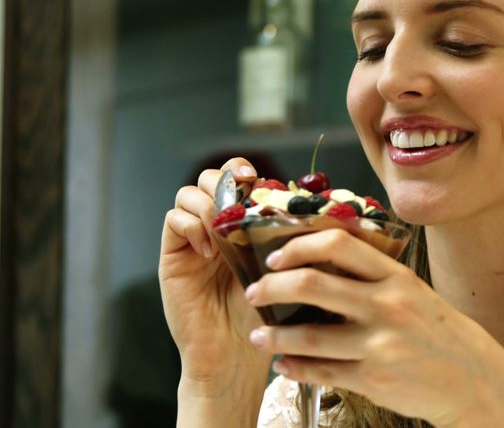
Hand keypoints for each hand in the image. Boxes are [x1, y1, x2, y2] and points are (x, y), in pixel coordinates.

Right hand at [159, 157, 270, 391]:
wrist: (235, 355)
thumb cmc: (266, 316)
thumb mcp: (284, 269)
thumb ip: (288, 236)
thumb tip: (308, 200)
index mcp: (244, 224)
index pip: (236, 178)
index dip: (243, 170)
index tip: (258, 179)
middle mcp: (216, 227)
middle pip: (210, 178)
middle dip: (224, 181)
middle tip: (240, 200)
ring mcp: (192, 240)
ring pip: (187, 193)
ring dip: (208, 204)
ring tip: (224, 231)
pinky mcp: (173, 256)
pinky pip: (172, 220)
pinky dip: (191, 226)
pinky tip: (210, 252)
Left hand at [243, 230, 503, 426]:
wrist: (473, 379)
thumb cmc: (440, 333)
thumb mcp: (415, 292)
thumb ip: (375, 277)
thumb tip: (322, 262)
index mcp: (396, 276)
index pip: (338, 244)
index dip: (299, 246)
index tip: (277, 257)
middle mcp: (386, 305)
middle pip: (312, 284)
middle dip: (272, 287)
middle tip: (256, 293)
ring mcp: (379, 344)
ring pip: (308, 336)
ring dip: (274, 336)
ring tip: (258, 337)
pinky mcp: (372, 379)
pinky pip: (321, 372)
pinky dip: (295, 368)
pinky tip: (283, 365)